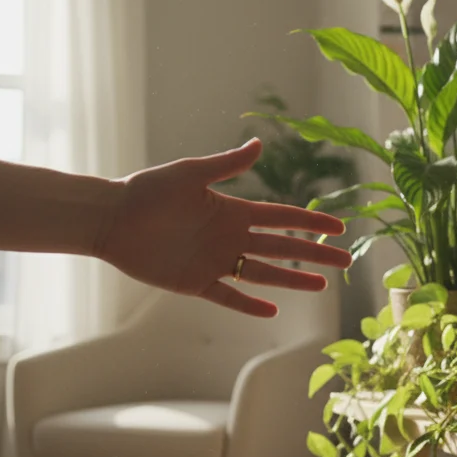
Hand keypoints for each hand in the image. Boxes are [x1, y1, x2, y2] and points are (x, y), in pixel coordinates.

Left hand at [94, 138, 351, 316]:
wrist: (110, 218)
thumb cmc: (146, 191)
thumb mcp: (189, 174)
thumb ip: (226, 164)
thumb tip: (259, 144)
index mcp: (232, 210)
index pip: (282, 217)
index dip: (311, 222)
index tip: (338, 226)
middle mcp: (229, 237)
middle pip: (283, 247)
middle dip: (315, 253)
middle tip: (346, 260)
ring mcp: (215, 262)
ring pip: (264, 273)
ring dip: (292, 279)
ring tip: (321, 285)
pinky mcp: (195, 283)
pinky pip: (229, 296)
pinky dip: (249, 304)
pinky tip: (272, 311)